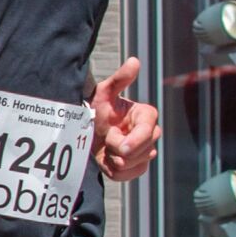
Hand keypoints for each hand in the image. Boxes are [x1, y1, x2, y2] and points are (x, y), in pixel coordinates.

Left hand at [90, 57, 159, 180]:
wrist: (85, 132)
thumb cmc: (96, 110)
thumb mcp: (104, 93)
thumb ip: (120, 79)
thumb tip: (134, 61)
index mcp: (146, 116)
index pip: (149, 132)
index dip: (134, 141)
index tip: (116, 143)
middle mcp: (150, 133)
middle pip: (143, 151)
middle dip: (119, 149)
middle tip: (106, 139)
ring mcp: (145, 151)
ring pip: (136, 164)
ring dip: (116, 160)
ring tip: (106, 148)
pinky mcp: (137, 167)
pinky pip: (130, 176)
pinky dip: (115, 171)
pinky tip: (107, 160)